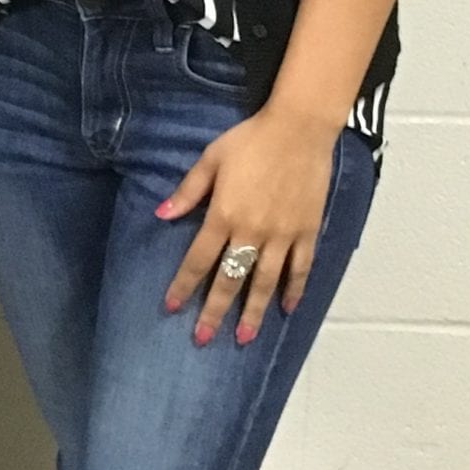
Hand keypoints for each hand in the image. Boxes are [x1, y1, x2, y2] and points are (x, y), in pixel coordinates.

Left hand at [156, 103, 338, 346]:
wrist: (298, 130)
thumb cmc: (249, 140)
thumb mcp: (211, 159)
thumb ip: (188, 191)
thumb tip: (162, 215)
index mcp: (224, 214)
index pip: (199, 259)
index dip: (184, 285)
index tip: (172, 307)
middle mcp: (253, 232)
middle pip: (230, 280)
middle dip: (215, 312)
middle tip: (204, 339)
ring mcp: (283, 235)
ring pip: (266, 283)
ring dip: (254, 312)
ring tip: (244, 337)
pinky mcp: (308, 232)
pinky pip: (301, 269)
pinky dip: (294, 291)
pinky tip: (287, 308)